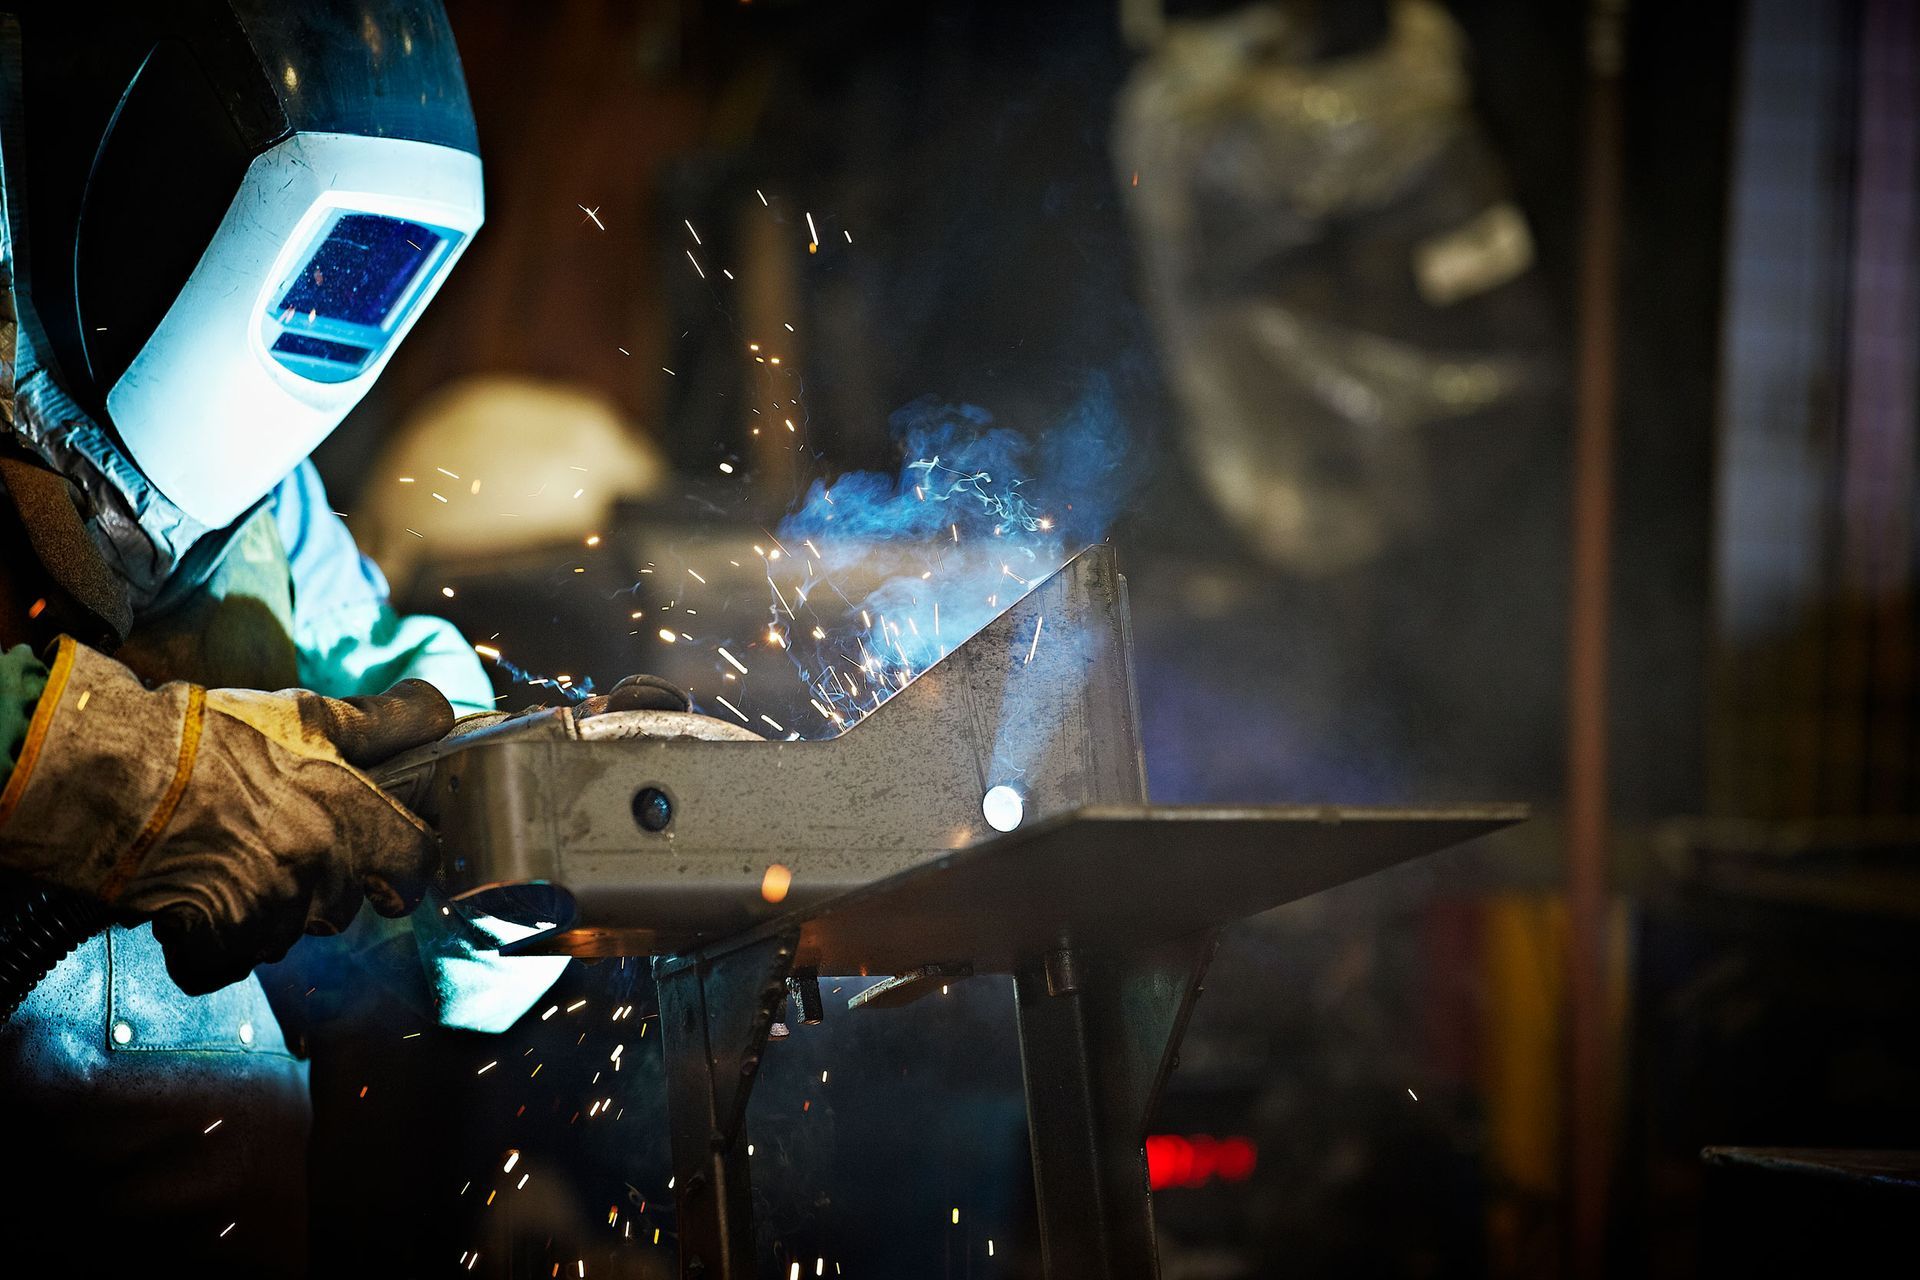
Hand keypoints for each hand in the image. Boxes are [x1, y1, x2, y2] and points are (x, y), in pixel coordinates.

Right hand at [0, 639, 453, 994]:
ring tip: (228, 861)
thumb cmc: (206, 735)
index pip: (420, 857)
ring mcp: (270, 913)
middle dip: (333, 885)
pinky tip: (190, 901)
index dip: (411, 857)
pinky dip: (211, 943)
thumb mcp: (306, 713)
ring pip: (291, 929)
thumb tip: (438, 712)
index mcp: (352, 815)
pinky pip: (230, 960)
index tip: (397, 857)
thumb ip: (382, 724)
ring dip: (270, 908)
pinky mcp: (217, 945)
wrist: (111, 773)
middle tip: (292, 852)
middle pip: (352, 901)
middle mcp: (322, 870)